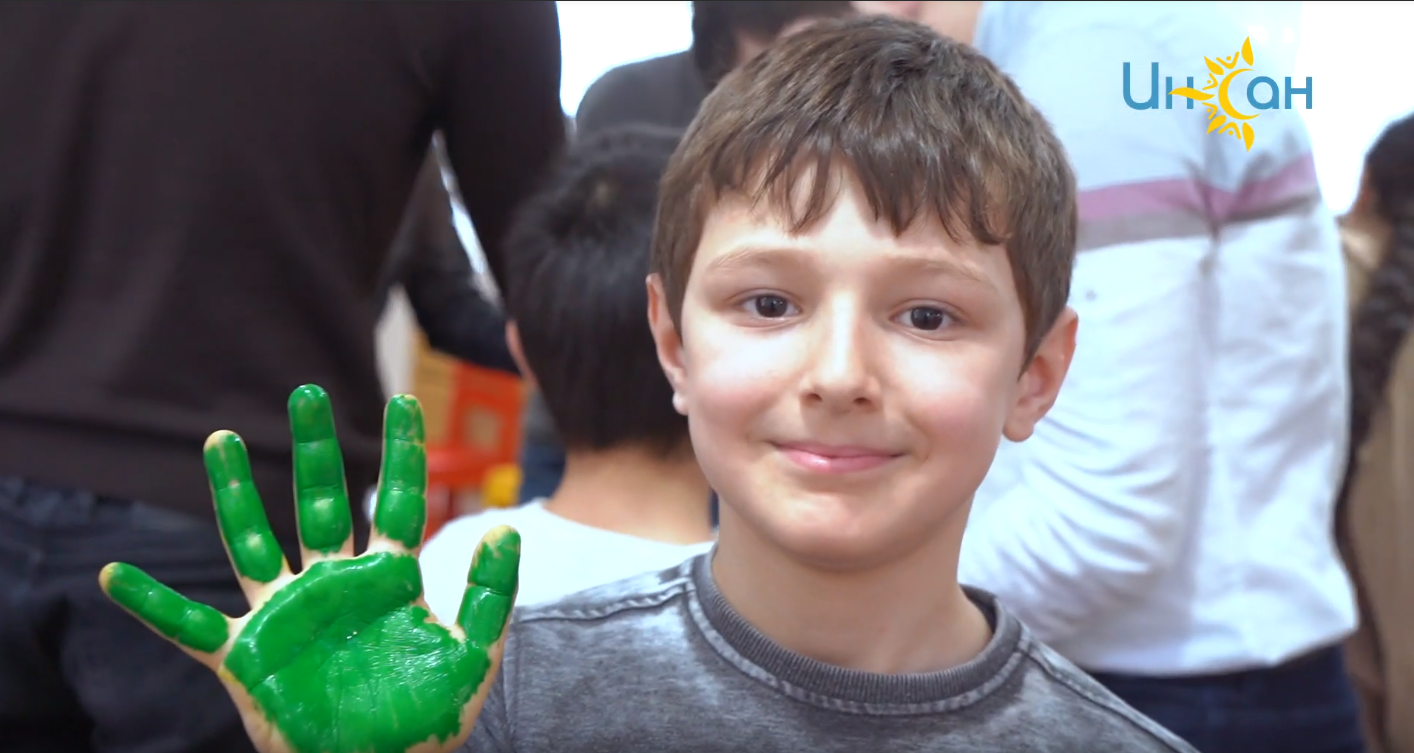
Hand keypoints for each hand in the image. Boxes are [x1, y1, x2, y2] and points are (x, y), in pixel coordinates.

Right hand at [99, 385, 519, 752]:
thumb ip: (489, 594)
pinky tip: (112, 576)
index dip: (400, 453)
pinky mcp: (246, 657)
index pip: (397, 503)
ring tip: (219, 439)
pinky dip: (151, 605)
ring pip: (252, 541)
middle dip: (315, 450)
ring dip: (233, 493)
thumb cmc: (427, 722)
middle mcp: (332, 584)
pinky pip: (189, 626)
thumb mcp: (473, 657)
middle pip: (322, 503)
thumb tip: (504, 527)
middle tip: (307, 394)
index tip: (404, 401)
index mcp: (388, 581)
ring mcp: (285, 615)